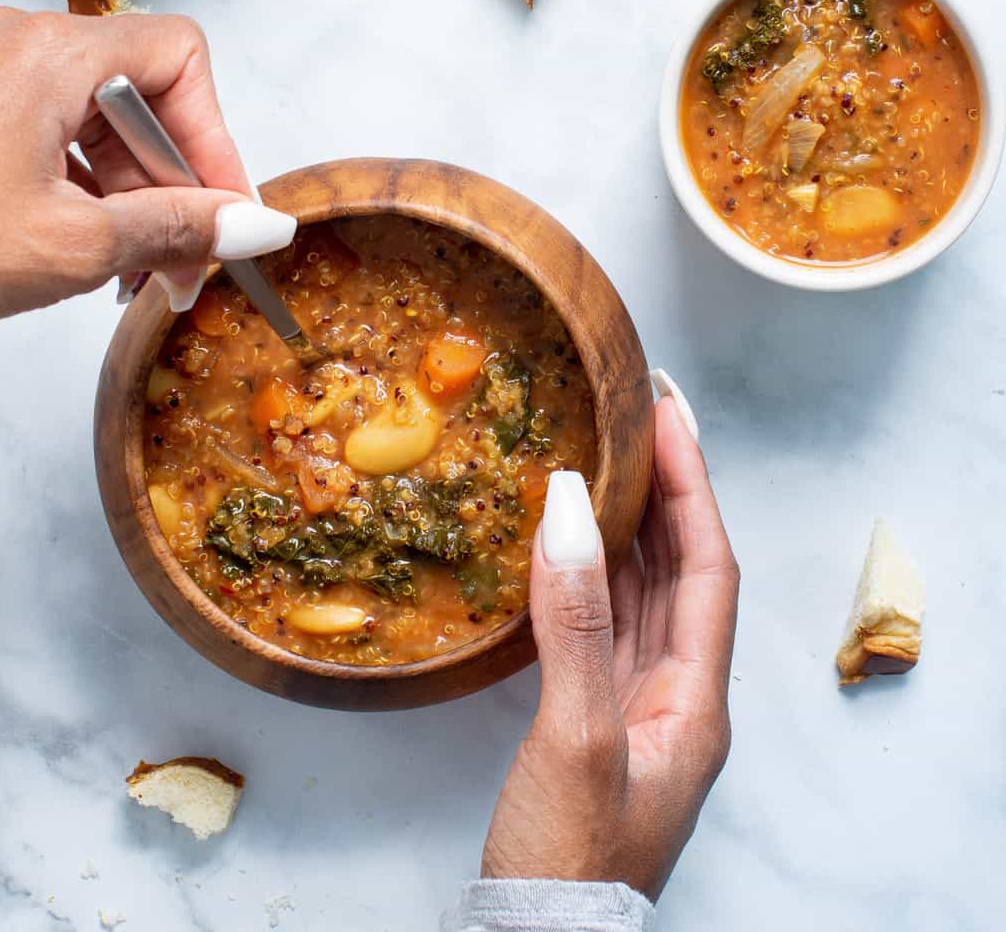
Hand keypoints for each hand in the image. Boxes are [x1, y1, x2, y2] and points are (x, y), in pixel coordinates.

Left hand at [0, 7, 294, 322]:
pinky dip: (79, 179)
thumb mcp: (71, 245)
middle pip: (141, 91)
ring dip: (126, 185)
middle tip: (186, 256)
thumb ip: (176, 229)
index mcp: (50, 53)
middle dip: (171, 178)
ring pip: (94, 115)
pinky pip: (48, 127)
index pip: (181, 58)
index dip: (214, 137)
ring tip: (132, 261)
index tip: (227, 207)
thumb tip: (253, 226)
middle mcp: (17, 43)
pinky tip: (84, 236)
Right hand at [482, 388, 738, 899]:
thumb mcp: (575, 737)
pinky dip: (592, 573)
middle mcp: (679, 698)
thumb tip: (568, 507)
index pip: (709, 565)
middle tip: (636, 414)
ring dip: (631, 524)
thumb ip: (576, 621)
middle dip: (667, 488)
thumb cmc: (571, 863)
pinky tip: (567, 544)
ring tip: (606, 455)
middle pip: (684, 571)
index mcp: (697, 702)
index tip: (666, 413)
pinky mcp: (598, 723)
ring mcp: (639, 710)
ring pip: (646, 595)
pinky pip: (607, 625)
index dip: (691, 483)